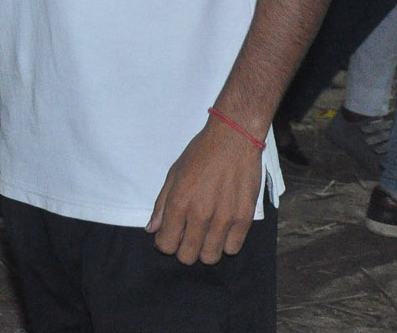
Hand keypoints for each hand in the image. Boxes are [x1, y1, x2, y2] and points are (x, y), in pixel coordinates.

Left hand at [147, 115, 264, 264]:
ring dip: (205, 250)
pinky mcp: (244, 218)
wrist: (233, 139)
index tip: (170, 237)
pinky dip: (226, 244)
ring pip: (210, 257)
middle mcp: (200, 214)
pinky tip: (223, 230)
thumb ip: (161, 204)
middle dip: (184, 250)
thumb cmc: (200, 153)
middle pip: (187, 256)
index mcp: (179, 203)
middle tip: (188, 236)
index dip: (165, 244)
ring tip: (206, 234)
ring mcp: (224, 218)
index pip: (166, 245)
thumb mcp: (173, 174)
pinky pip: (232, 249)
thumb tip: (152, 229)